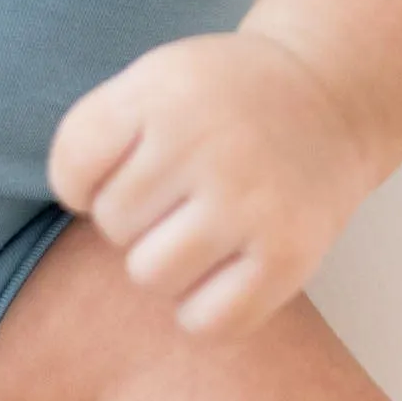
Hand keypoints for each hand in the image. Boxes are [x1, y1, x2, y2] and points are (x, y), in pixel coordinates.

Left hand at [45, 29, 379, 337]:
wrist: (328, 98)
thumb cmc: (220, 101)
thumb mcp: (155, 79)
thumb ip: (99, 132)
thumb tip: (76, 211)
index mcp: (164, 93)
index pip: (72, 167)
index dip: (83, 181)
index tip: (123, 169)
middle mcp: (207, 144)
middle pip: (112, 223)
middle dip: (135, 215)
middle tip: (177, 193)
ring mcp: (250, 202)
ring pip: (150, 275)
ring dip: (165, 263)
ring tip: (197, 231)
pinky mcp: (288, 256)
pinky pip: (206, 321)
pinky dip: (203, 309)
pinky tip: (221, 271)